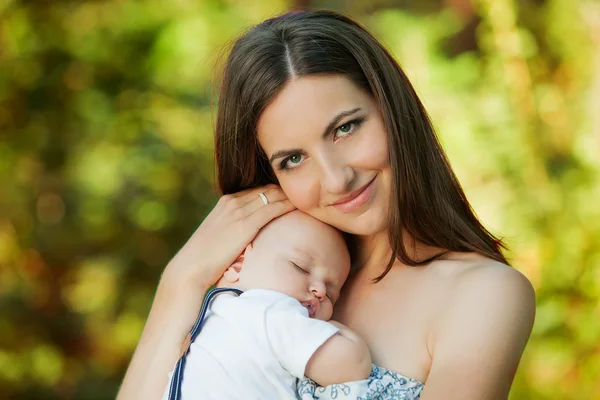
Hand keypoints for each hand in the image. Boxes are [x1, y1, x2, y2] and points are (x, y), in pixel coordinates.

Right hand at [165, 184, 295, 286]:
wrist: (191, 268)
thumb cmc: (206, 259)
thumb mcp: (220, 236)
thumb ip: (235, 230)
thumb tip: (250, 238)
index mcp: (227, 202)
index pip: (259, 190)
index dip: (278, 193)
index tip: (293, 198)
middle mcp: (233, 202)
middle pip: (268, 189)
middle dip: (287, 191)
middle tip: (307, 197)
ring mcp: (239, 211)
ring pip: (273, 195)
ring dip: (291, 196)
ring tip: (309, 200)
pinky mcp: (245, 224)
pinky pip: (273, 209)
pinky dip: (288, 205)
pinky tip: (300, 208)